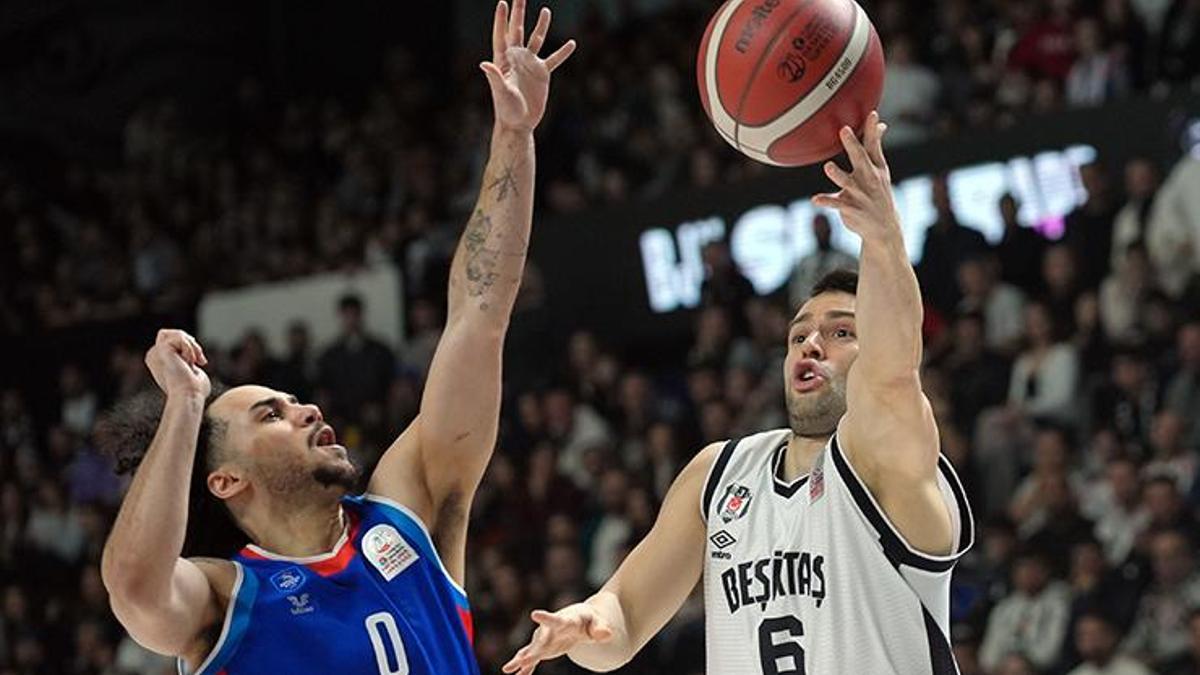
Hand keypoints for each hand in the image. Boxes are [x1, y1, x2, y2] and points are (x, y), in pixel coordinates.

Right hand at [144, 329, 209, 399]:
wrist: (188, 396)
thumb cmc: (193, 390)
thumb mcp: (191, 373)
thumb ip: (187, 364)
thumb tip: (190, 367)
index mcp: (158, 361)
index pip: (172, 341)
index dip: (189, 347)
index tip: (200, 362)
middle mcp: (153, 356)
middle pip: (174, 334)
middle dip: (191, 344)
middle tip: (200, 361)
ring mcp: (155, 352)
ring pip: (177, 334)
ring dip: (192, 347)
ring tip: (195, 361)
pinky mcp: (160, 349)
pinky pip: (180, 338)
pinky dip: (189, 349)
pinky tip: (188, 363)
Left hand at [480, 0, 575, 132]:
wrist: (519, 124)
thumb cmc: (506, 110)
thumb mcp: (501, 93)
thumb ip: (495, 77)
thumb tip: (484, 64)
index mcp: (503, 60)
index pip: (502, 35)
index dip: (501, 19)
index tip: (502, 2)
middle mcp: (516, 59)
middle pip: (518, 31)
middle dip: (519, 13)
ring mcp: (530, 65)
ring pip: (536, 40)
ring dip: (541, 26)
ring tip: (546, 10)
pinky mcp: (542, 74)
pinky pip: (554, 59)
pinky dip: (563, 52)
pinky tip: (572, 43)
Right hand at [502, 604, 613, 674]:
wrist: (578, 620)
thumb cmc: (590, 620)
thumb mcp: (598, 623)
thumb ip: (601, 628)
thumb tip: (606, 634)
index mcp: (565, 620)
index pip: (555, 619)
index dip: (546, 618)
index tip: (534, 615)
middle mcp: (550, 629)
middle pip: (540, 640)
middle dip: (531, 651)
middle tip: (521, 659)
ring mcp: (545, 639)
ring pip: (531, 650)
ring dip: (520, 660)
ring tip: (507, 670)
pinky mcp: (544, 648)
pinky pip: (532, 659)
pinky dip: (525, 667)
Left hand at [812, 111, 899, 242]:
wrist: (884, 227)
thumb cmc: (878, 192)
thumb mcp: (881, 170)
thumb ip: (876, 146)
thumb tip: (881, 124)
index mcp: (876, 167)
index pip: (874, 146)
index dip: (872, 130)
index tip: (872, 115)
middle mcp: (869, 178)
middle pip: (860, 159)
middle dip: (852, 145)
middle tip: (844, 130)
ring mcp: (860, 194)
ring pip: (847, 182)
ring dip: (838, 175)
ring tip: (828, 166)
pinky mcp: (850, 208)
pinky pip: (836, 204)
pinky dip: (826, 201)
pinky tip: (815, 199)